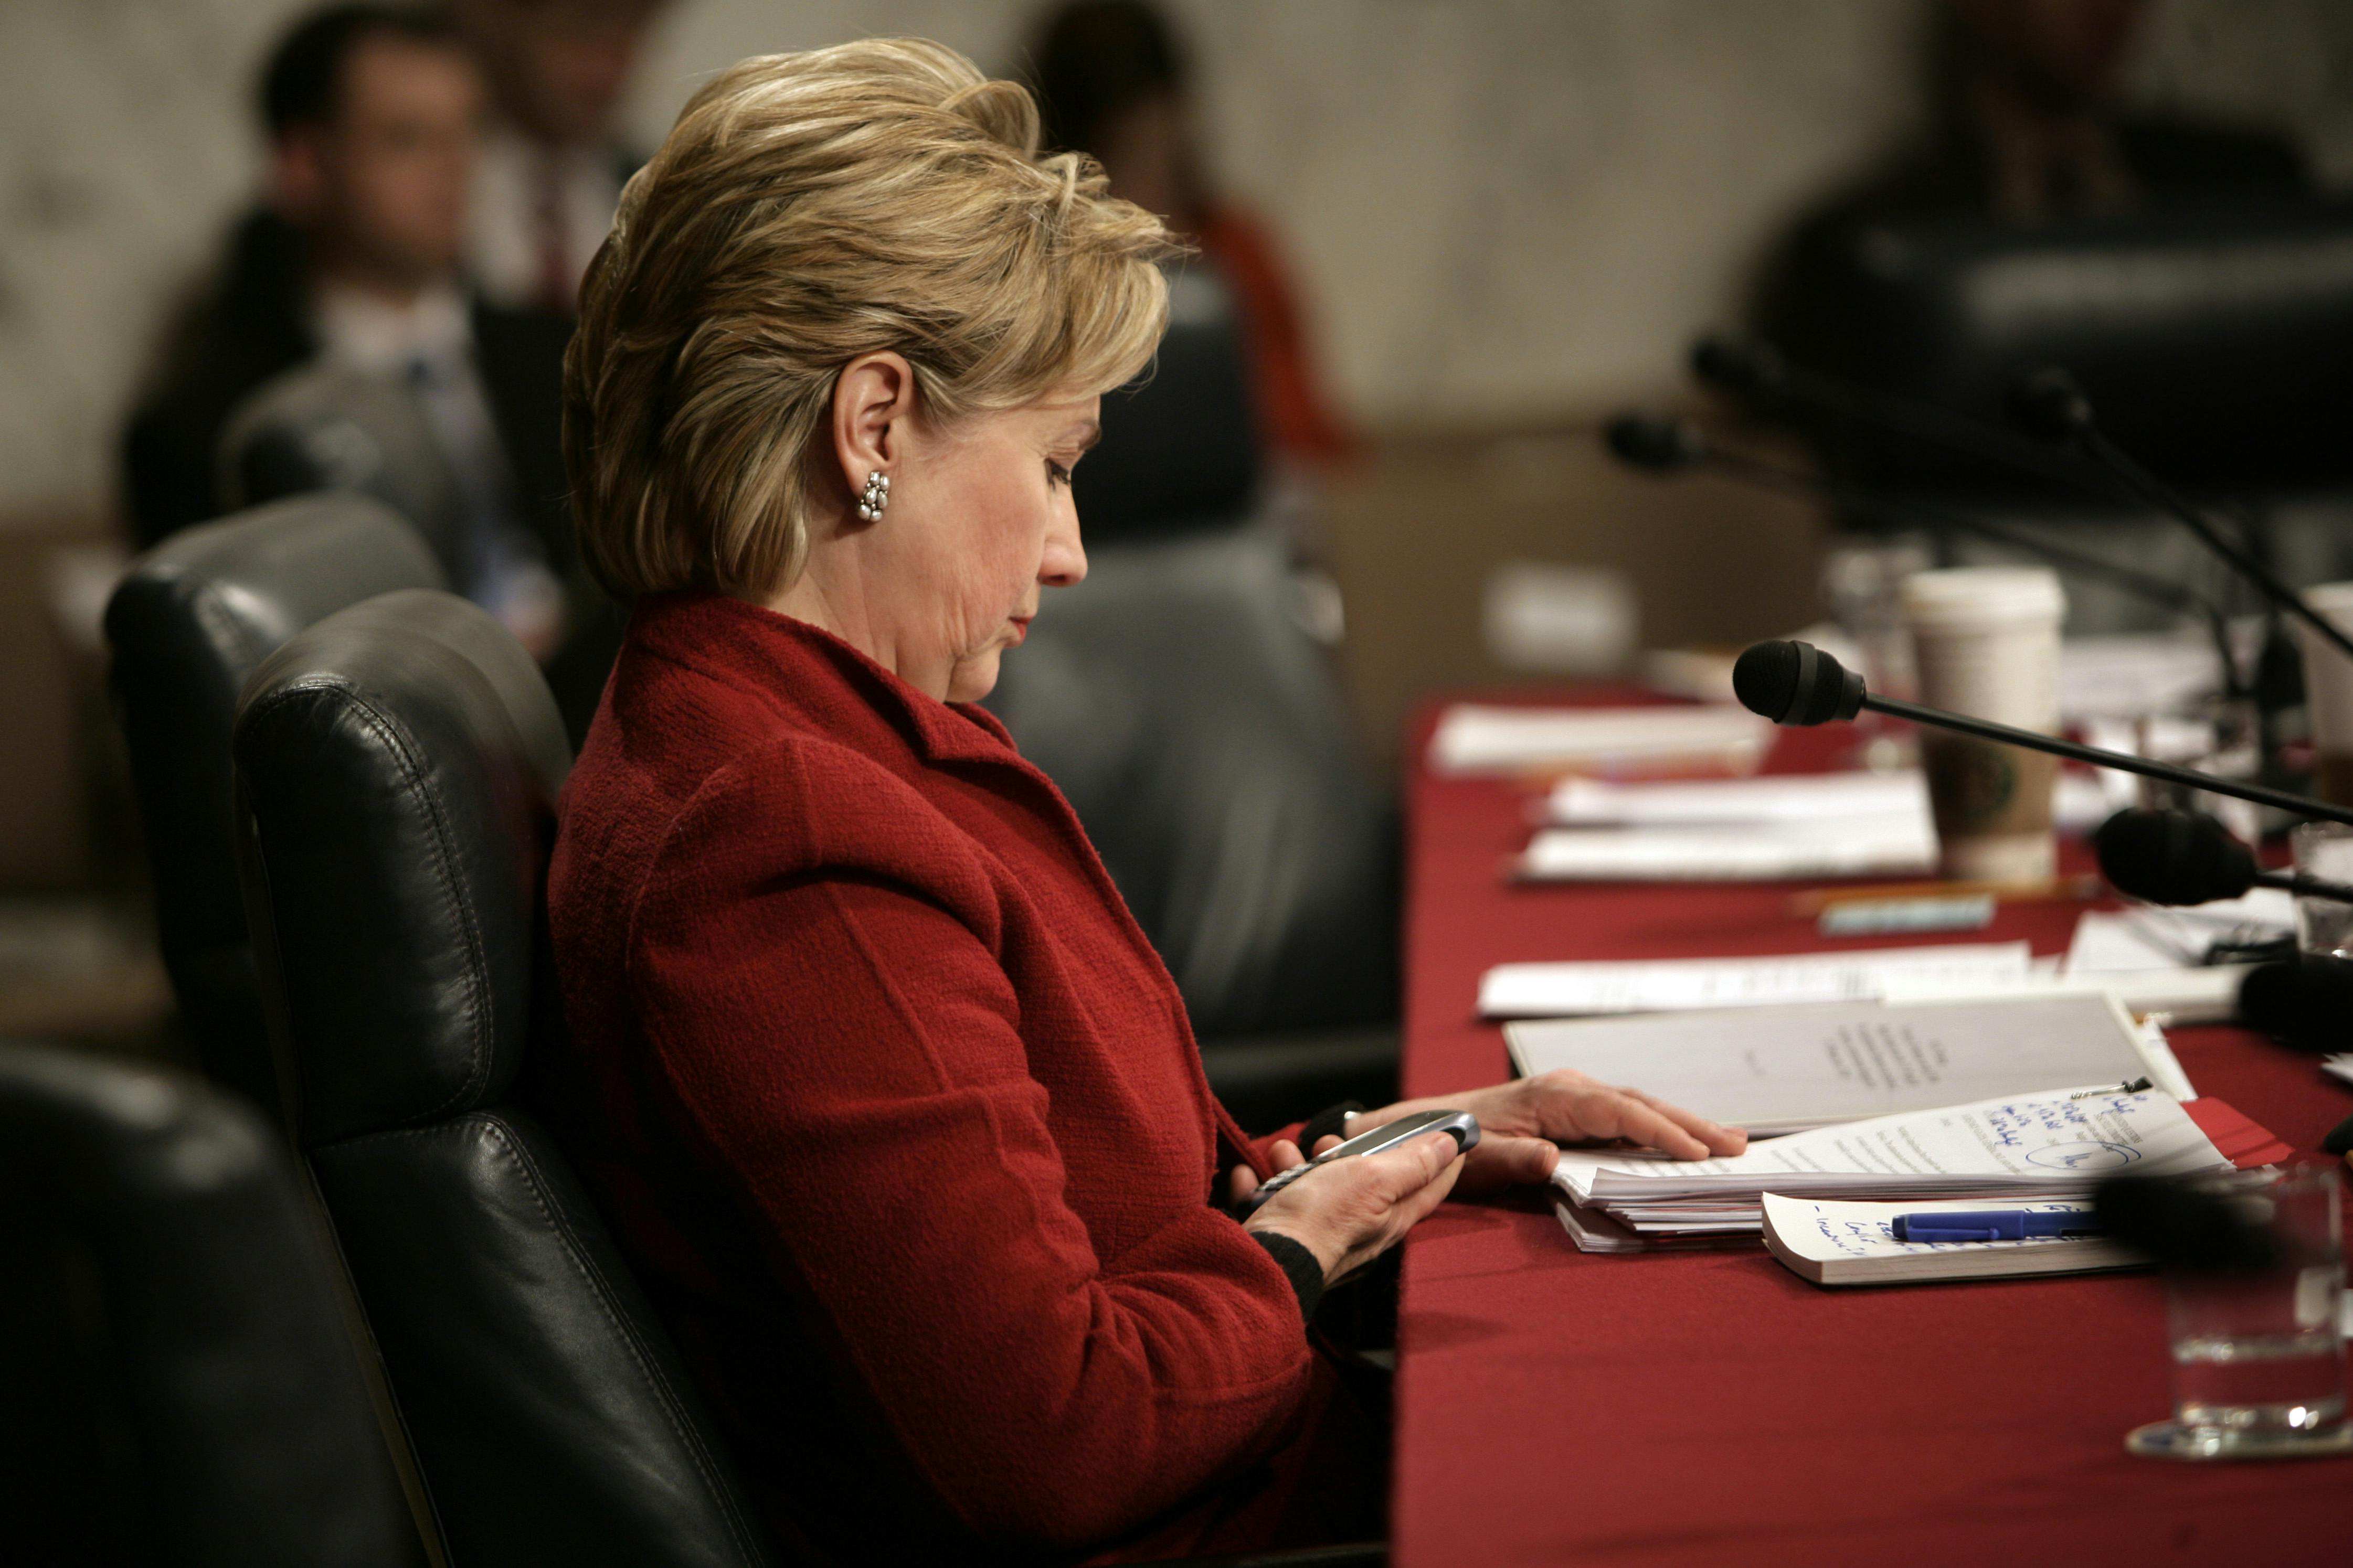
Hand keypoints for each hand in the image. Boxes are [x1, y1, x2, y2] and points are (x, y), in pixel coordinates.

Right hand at [1230, 1131, 1465, 1285]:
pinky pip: (1271, 1204)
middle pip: (1363, 1182)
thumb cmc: (1321, 1218)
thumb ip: (1412, 1163)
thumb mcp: (1373, 1179)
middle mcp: (1360, 1229)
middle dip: (1345, 1154)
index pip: (1431, 1185)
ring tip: (1282, 1156)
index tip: (1453, 1137)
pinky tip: (1247, 1178)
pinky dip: (1258, 1188)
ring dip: (1294, 1165)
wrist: (1264, 1259)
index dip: (1445, 1160)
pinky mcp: (1283, 1237)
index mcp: (1390, 1216)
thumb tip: (1451, 1145)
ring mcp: (1319, 1234)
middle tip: (1329, 1143)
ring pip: (1313, 1188)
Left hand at [1350, 1071, 1746, 1194]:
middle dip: (1690, 1124)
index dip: (1659, 1132)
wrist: (1429, 1128)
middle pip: (1640, 1105)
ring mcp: (1576, 1099)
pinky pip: (1626, 1119)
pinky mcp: (1577, 1113)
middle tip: (1737, 1145)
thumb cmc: (1456, 1145)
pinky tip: (1686, 1142)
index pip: (1618, 1111)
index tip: (1697, 1153)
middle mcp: (1570, 1090)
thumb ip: (1513, 1160)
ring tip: (1729, 1141)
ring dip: (1683, 1125)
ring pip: (1639, 1109)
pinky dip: (1659, 1129)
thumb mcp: (1478, 1157)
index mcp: (1553, 1095)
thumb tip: (1552, 1159)